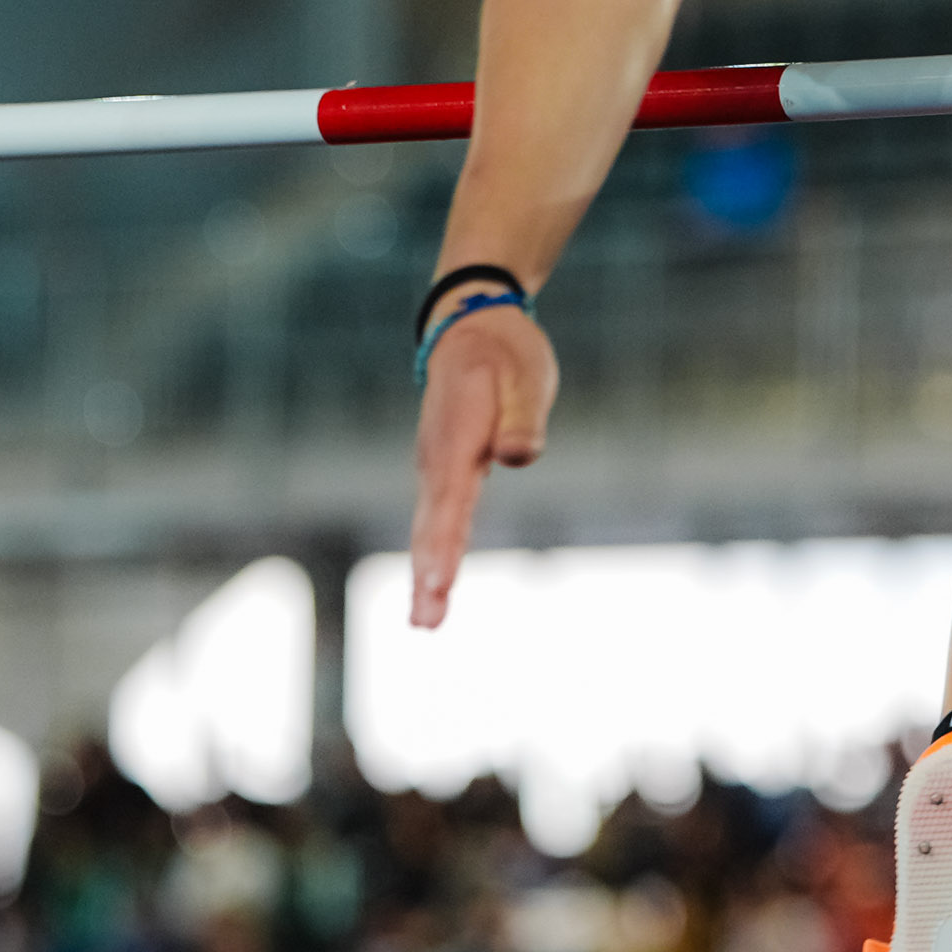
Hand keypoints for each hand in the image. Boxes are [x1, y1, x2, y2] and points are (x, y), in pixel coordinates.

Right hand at [408, 303, 557, 627]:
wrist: (471, 328)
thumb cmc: (506, 354)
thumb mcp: (526, 376)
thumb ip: (523, 418)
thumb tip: (518, 457)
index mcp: (456, 437)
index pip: (451, 498)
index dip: (444, 542)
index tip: (439, 581)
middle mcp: (436, 459)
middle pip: (431, 524)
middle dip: (429, 574)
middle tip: (427, 621)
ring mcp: (434, 468)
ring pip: (428, 528)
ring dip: (425, 575)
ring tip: (425, 622)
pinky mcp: (442, 474)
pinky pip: (435, 521)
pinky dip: (432, 556)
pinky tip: (432, 589)